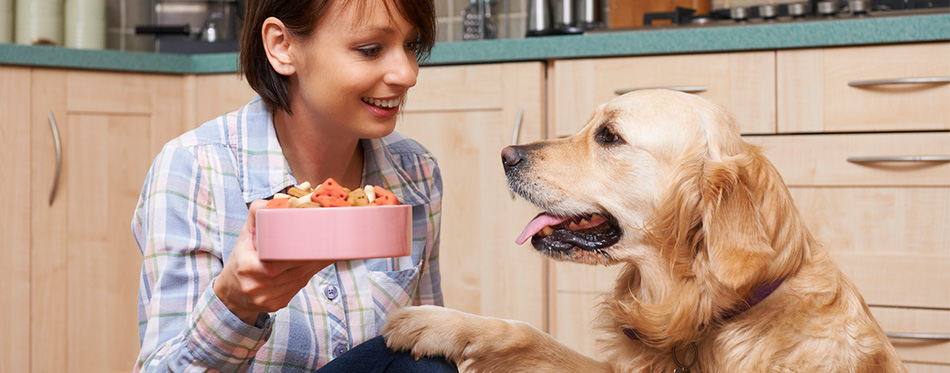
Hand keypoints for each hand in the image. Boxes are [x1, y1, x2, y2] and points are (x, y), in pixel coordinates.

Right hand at [213, 199, 333, 324]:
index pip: (282, 258)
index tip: (320, 240)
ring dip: (315, 266)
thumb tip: (280, 200)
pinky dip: (307, 276)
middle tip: (332, 243)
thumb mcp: (245, 236)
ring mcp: (266, 298)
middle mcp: (257, 285)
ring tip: (327, 252)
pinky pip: (297, 289)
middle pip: (296, 270)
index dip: (304, 251)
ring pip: (300, 280)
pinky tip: (313, 266)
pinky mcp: (275, 305)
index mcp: (248, 266)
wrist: (231, 291)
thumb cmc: (241, 258)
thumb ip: (258, 215)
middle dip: (315, 257)